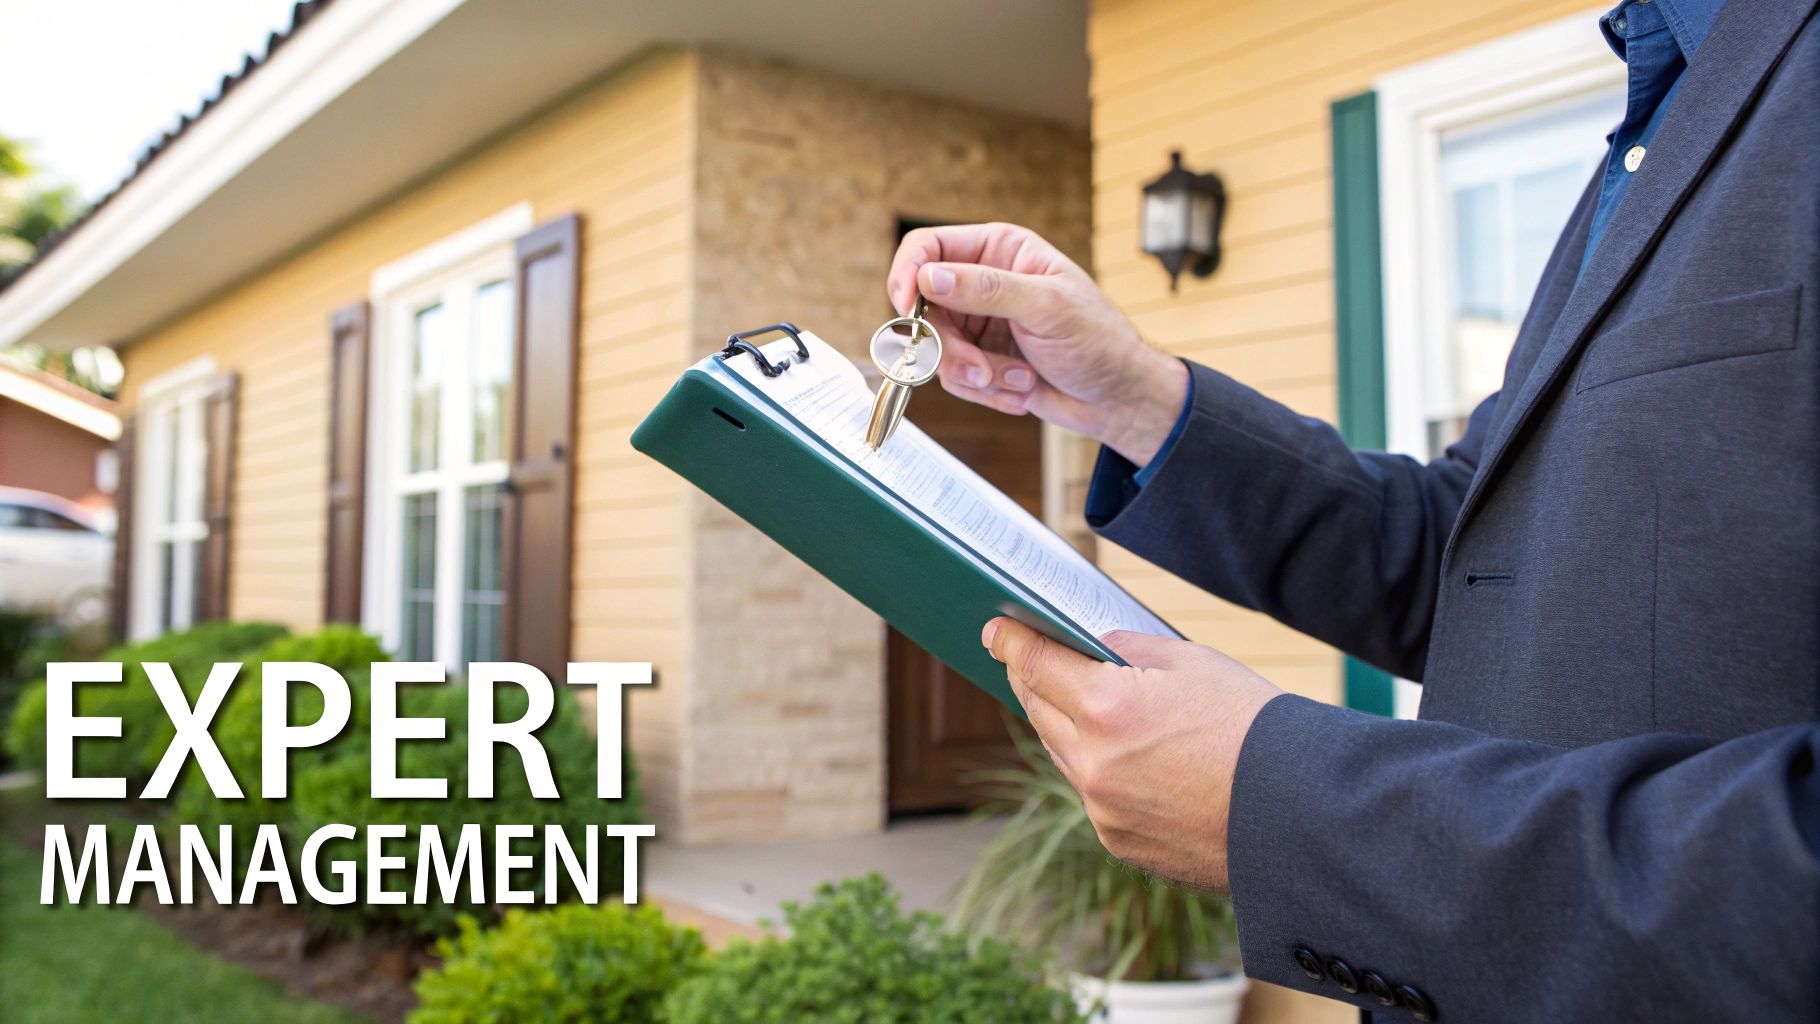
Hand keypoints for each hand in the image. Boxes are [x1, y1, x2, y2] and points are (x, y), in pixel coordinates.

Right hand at [886, 223, 1188, 466]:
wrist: (1117, 397)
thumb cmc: (1097, 340)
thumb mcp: (1046, 307)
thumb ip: (987, 289)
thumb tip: (930, 277)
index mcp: (999, 249)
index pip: (928, 247)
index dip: (909, 275)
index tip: (908, 309)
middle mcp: (982, 283)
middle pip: (924, 308)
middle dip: (950, 348)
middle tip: (980, 370)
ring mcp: (979, 324)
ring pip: (936, 350)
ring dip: (975, 374)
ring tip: (1019, 380)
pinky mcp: (979, 360)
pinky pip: (954, 379)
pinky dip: (986, 392)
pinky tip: (1022, 389)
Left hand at [982, 617, 1282, 889]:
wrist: (1303, 813)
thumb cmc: (1255, 725)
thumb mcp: (1193, 663)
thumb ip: (1129, 650)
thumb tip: (1090, 646)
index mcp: (1107, 708)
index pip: (1037, 665)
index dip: (1012, 642)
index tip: (995, 630)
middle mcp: (1094, 764)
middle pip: (1039, 711)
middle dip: (1031, 680)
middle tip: (1022, 658)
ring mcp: (1103, 810)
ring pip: (1062, 755)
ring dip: (1061, 725)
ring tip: (1064, 700)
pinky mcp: (1120, 842)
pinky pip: (1093, 794)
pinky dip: (1096, 769)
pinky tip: (1114, 753)